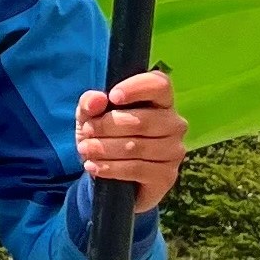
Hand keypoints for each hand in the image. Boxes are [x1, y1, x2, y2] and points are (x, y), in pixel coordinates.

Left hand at [75, 68, 185, 209]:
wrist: (111, 175)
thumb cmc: (106, 136)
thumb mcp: (91, 116)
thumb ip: (90, 103)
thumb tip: (96, 100)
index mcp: (161, 100)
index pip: (159, 84)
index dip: (136, 88)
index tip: (112, 97)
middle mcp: (174, 123)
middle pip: (142, 120)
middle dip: (107, 126)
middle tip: (87, 132)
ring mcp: (174, 151)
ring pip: (136, 147)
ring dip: (104, 148)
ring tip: (85, 149)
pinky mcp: (167, 175)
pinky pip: (137, 169)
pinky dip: (110, 168)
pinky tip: (94, 166)